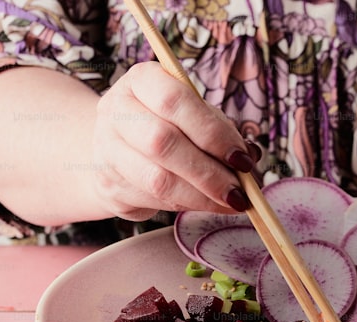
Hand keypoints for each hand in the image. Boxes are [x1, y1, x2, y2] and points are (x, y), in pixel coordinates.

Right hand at [90, 62, 257, 220]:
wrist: (116, 147)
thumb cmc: (166, 124)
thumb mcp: (193, 114)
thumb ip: (219, 129)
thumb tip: (248, 157)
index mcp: (140, 81)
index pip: (174, 101)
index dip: (212, 132)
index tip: (241, 158)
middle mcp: (115, 111)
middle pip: (163, 142)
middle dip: (209, 173)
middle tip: (239, 192)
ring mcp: (107, 150)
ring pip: (158, 179)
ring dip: (201, 196)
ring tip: (230, 202)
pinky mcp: (109, 186)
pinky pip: (154, 200)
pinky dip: (188, 205)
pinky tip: (207, 204)